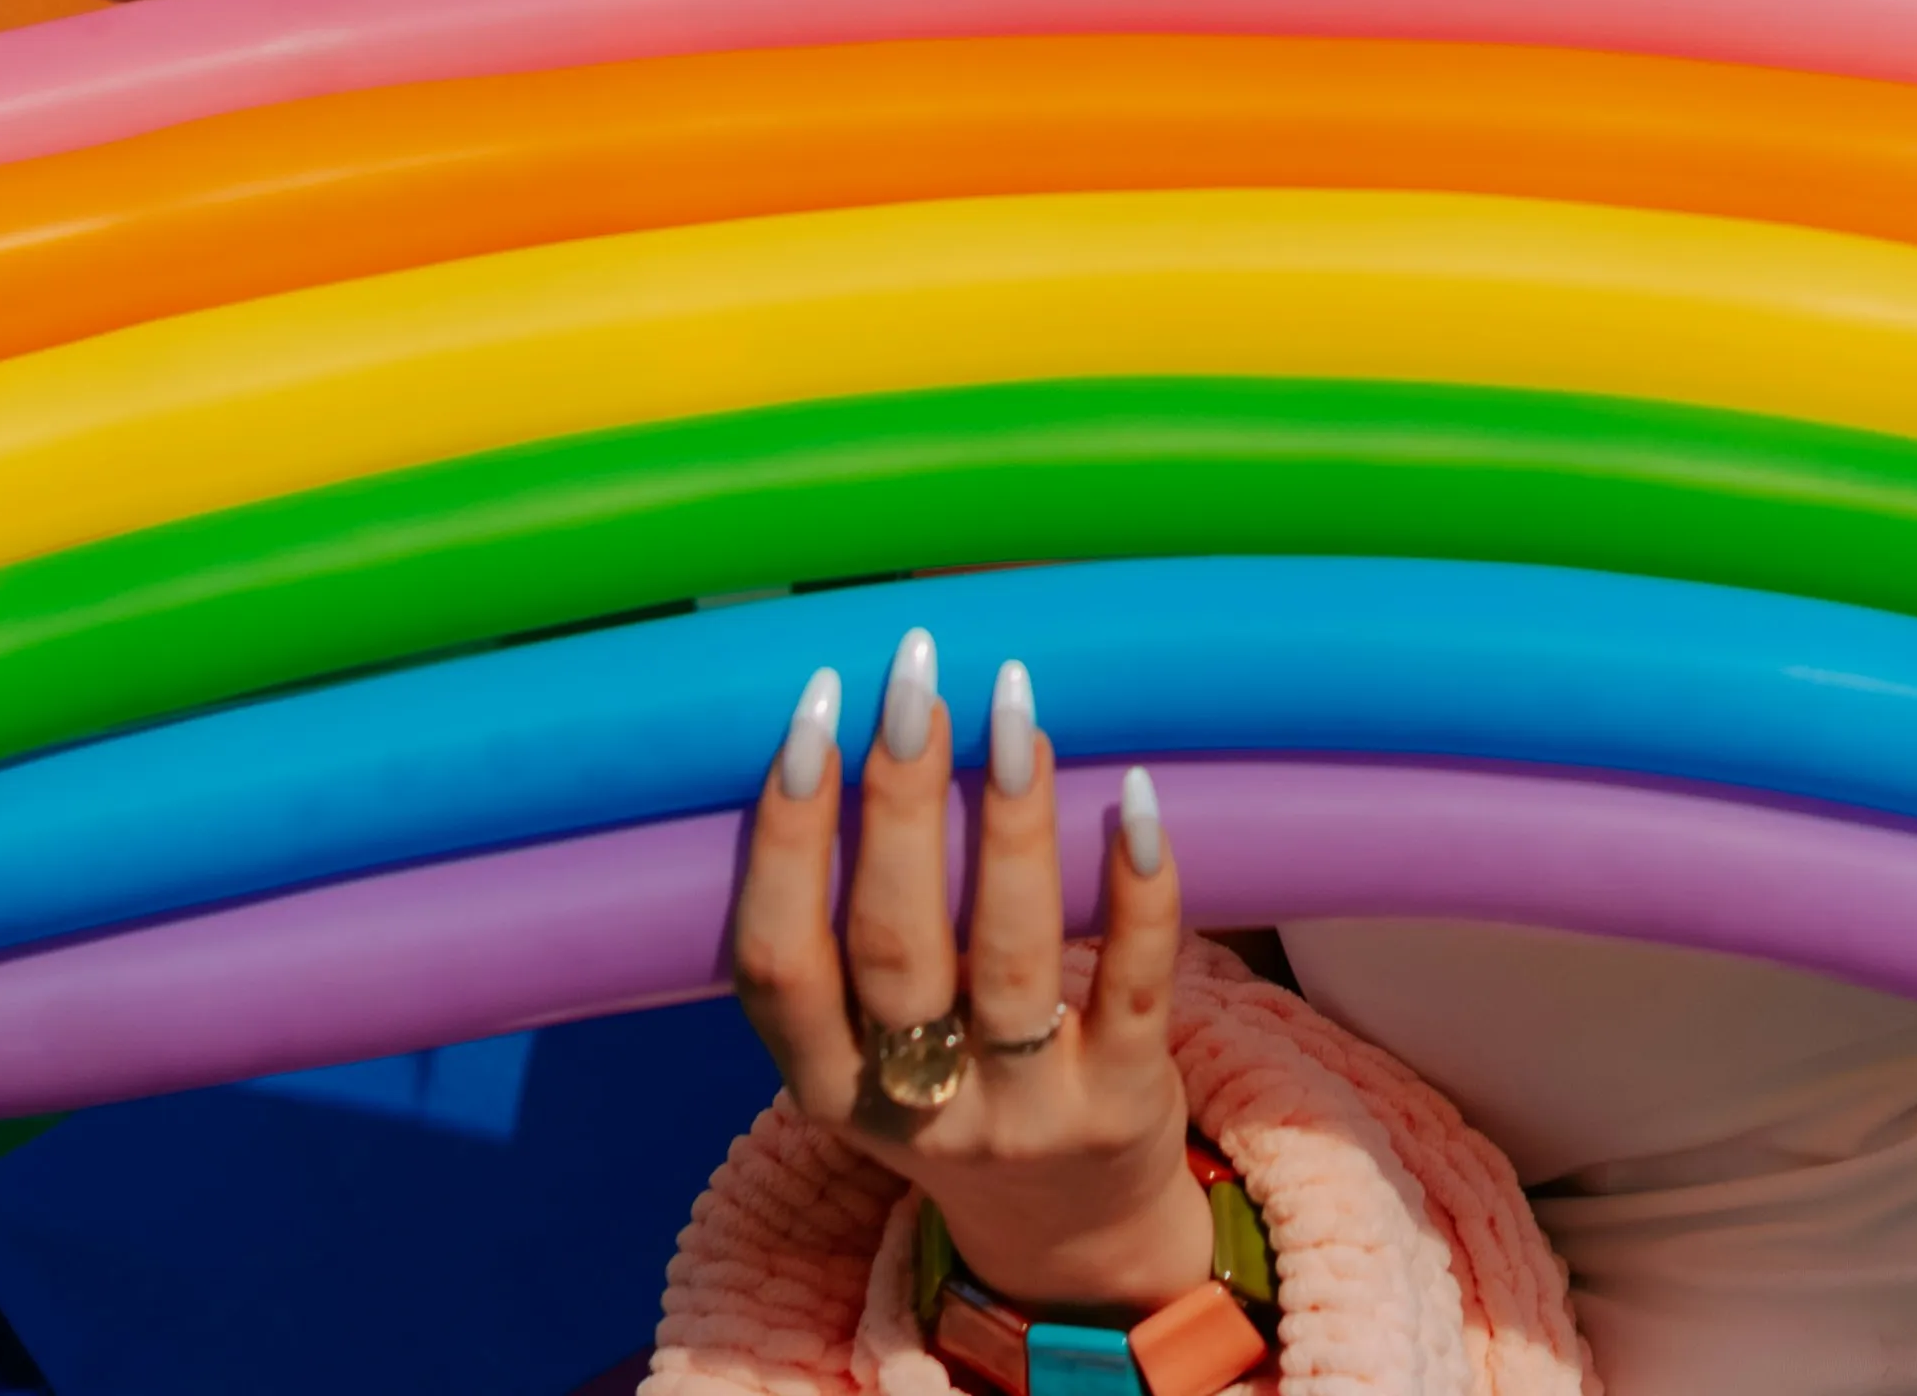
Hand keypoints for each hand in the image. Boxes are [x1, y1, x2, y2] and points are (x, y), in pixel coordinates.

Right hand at [728, 629, 1213, 1320]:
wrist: (1072, 1237)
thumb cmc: (959, 1092)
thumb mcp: (874, 1051)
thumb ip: (855, 939)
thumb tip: (861, 734)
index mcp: (826, 1087)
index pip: (778, 959)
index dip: (786, 838)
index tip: (813, 714)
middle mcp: (915, 1107)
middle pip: (891, 944)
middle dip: (896, 800)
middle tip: (916, 679)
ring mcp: (1025, 1110)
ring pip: (1011, 956)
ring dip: (1012, 823)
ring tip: (1016, 709)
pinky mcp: (1123, 1102)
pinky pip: (1133, 984)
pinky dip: (1138, 889)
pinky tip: (1136, 798)